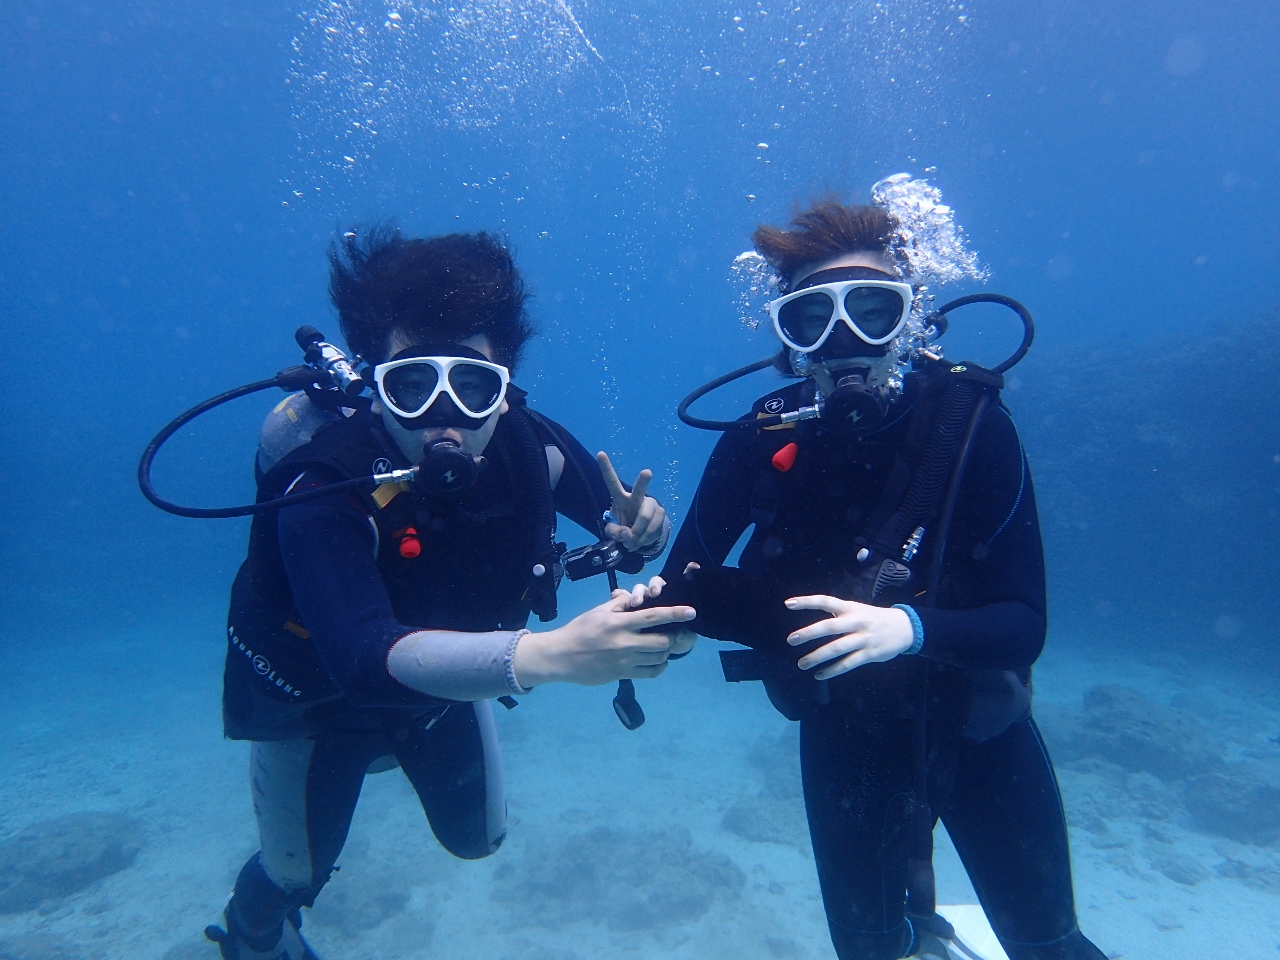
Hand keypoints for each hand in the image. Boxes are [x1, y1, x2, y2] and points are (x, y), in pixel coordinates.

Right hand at [513, 589, 694, 686]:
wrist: (560, 656)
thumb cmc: (579, 630)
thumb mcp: (598, 612)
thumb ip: (619, 605)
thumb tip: (636, 597)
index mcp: (619, 623)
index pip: (653, 616)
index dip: (675, 613)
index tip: (691, 612)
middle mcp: (624, 642)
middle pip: (662, 642)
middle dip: (671, 637)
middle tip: (671, 633)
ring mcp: (624, 661)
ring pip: (659, 658)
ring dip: (666, 652)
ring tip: (662, 646)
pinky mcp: (622, 675)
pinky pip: (651, 673)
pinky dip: (659, 666)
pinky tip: (656, 661)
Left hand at [597, 452, 666, 552]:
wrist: (641, 534)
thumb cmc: (623, 527)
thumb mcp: (612, 532)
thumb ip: (615, 533)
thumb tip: (628, 534)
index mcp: (620, 497)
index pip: (611, 481)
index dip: (606, 468)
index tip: (600, 453)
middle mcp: (636, 497)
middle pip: (640, 490)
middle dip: (643, 480)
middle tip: (647, 472)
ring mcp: (650, 504)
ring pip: (645, 519)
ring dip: (637, 535)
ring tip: (631, 544)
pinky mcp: (661, 513)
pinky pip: (652, 529)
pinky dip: (644, 540)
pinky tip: (640, 541)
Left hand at [783, 596, 913, 679]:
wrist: (905, 627)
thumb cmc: (875, 618)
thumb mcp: (858, 610)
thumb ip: (839, 614)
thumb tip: (817, 622)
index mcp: (851, 608)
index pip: (826, 601)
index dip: (807, 601)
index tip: (788, 604)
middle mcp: (856, 621)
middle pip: (829, 626)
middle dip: (809, 633)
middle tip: (791, 639)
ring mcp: (863, 638)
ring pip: (836, 648)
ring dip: (817, 657)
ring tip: (801, 664)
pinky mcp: (869, 654)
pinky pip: (848, 664)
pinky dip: (832, 670)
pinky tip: (819, 675)